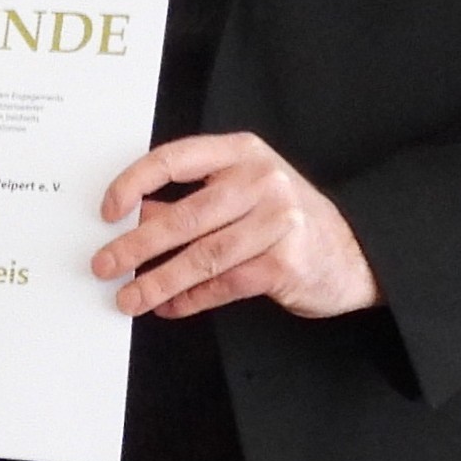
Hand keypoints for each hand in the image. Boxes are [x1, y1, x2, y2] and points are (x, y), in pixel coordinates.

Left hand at [93, 133, 379, 320]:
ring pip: (201, 256)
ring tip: (128, 298)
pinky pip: (224, 284)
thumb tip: (134, 221)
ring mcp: (277, 222)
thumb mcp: (243, 194)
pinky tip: (169, 307)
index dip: (133, 183)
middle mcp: (262, 181)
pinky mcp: (285, 264)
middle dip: (136, 245)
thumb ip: (192, 200)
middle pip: (184, 215)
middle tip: (104, 264)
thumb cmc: (288, 219)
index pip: (175, 158)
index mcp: (243, 153)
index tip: (107, 210)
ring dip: (158, 281)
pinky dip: (191, 299)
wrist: (355, 252)